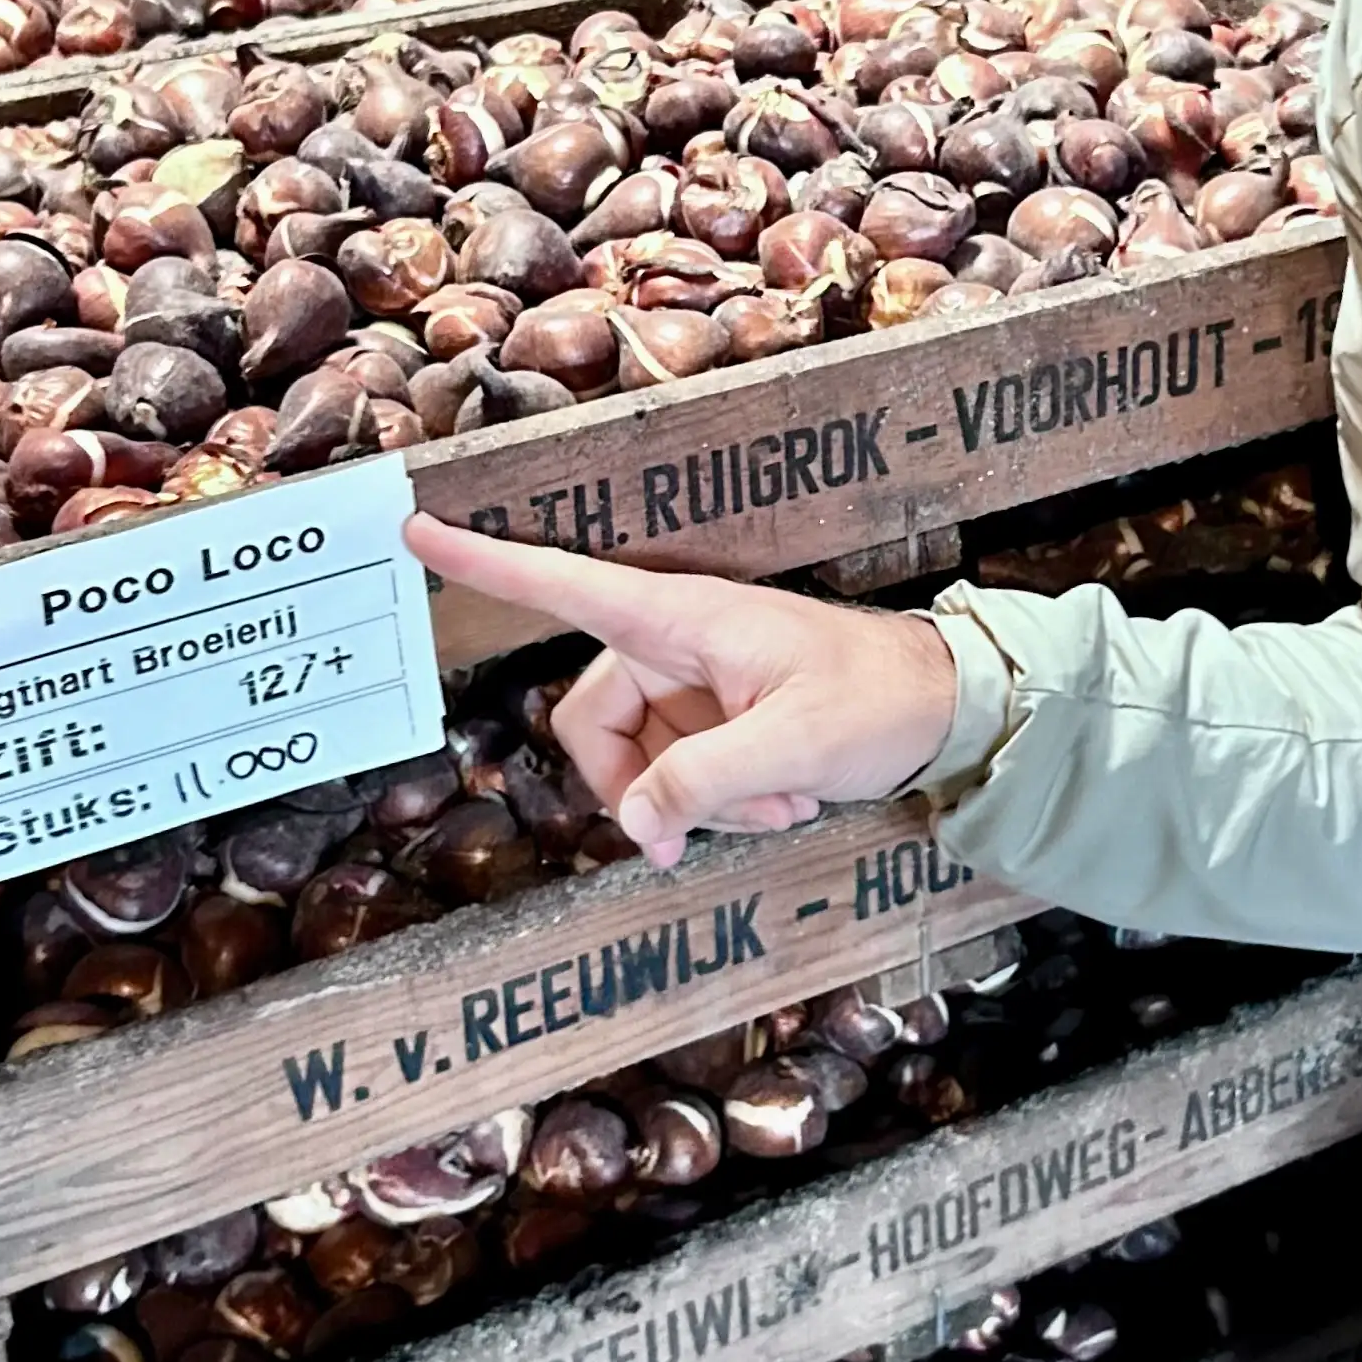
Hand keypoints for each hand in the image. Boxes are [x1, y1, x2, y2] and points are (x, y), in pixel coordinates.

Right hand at [404, 519, 961, 869]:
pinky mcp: (713, 720)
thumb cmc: (879, 700)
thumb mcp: (795, 746)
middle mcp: (672, 642)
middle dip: (641, 787)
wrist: (945, 710)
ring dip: (697, 800)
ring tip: (778, 802)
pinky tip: (781, 801)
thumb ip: (705, 782)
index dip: (485, 561)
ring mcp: (691, 683)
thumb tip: (637, 823)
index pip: (563, 582)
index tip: (417, 529)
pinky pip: (676, 774)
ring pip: (636, 761)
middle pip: (590, 723)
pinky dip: (719, 802)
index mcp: (680, 617)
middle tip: (697, 832)